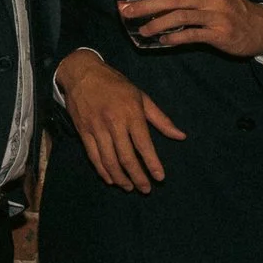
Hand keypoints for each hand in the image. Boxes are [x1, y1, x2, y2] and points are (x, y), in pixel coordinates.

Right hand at [55, 49, 186, 193]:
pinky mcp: (83, 132)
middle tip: (145, 189)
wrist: (81, 73)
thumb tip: (180, 136)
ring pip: (109, 160)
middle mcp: (113, 123)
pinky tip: (111, 179)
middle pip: (126, 157)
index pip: (144, 144)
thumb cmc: (115, 84)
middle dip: (137, 176)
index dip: (152, 164)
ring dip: (120, 177)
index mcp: (131, 113)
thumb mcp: (141, 96)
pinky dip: (103, 171)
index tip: (160, 178)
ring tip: (129, 187)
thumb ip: (160, 119)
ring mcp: (96, 128)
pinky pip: (93, 156)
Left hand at [120, 0, 262, 58]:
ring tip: (142, 30)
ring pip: (180, 17)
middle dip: (147, 4)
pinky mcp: (219, 34)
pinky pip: (191, 35)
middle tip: (127, 11)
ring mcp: (217, 16)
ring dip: (157, 24)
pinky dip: (174, 38)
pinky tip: (163, 41)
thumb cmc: (234, 10)